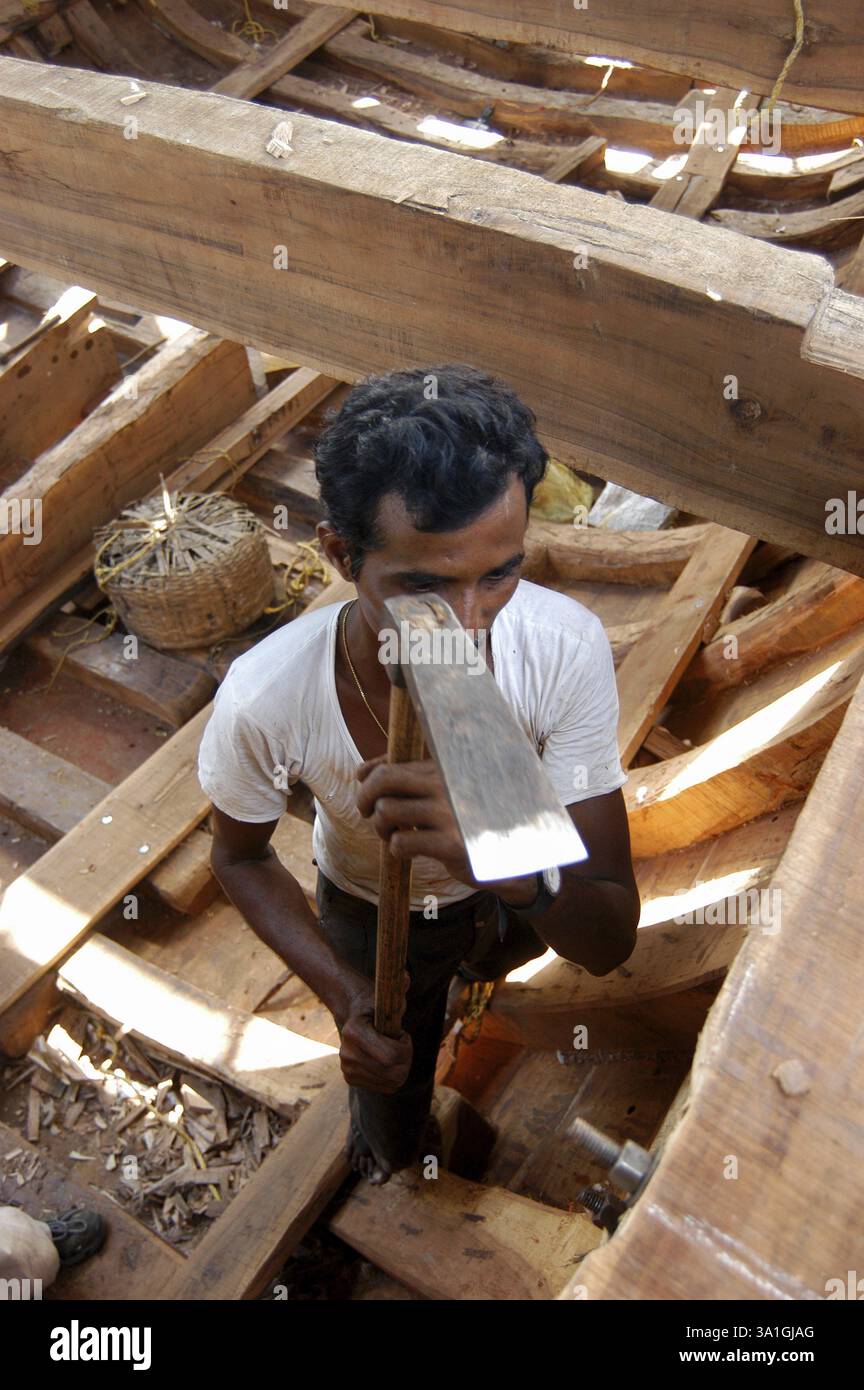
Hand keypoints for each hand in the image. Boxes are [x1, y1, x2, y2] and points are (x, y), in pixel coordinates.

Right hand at [333, 969, 412, 1093]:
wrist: (353, 1014)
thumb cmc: (375, 1003)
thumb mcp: (387, 993)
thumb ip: (398, 986)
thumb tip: (405, 977)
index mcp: (354, 1031)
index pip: (392, 1057)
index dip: (406, 1046)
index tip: (402, 1033)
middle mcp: (346, 1053)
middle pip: (394, 1073)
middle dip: (406, 1058)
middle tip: (402, 1043)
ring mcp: (347, 1068)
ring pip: (392, 1082)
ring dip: (400, 1067)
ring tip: (393, 1049)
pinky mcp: (350, 1078)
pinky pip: (385, 1087)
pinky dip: (393, 1076)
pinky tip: (387, 1061)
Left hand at [356, 756, 538, 902]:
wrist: (507, 855)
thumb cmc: (464, 821)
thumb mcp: (442, 791)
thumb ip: (408, 778)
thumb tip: (362, 771)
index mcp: (443, 768)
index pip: (391, 763)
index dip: (369, 775)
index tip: (362, 784)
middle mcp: (446, 784)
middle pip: (384, 780)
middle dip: (364, 797)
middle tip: (366, 812)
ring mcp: (449, 813)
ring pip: (386, 811)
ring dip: (380, 827)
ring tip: (391, 834)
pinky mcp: (451, 843)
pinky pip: (401, 842)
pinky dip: (396, 849)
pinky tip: (409, 851)